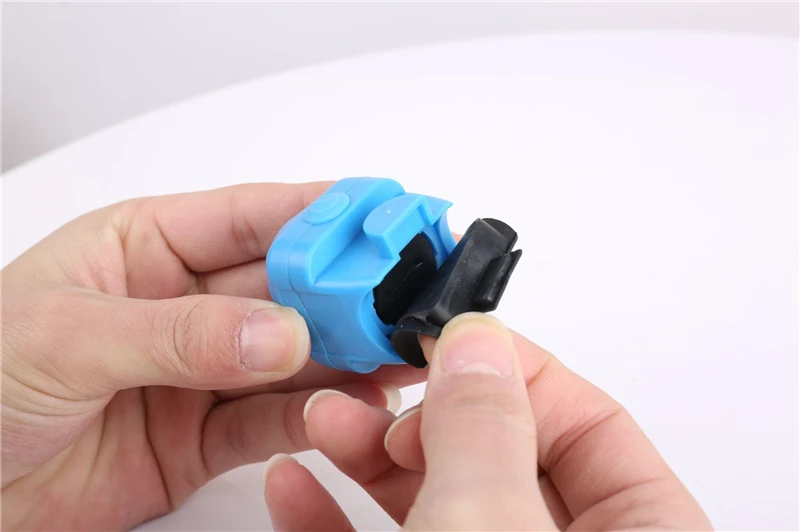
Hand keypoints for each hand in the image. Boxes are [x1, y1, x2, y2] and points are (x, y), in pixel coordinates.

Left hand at [1, 183, 423, 529]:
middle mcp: (185, 304)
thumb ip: (175, 333)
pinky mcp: (205, 436)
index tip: (382, 217)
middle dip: (347, 290)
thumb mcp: (63, 336)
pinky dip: (315, 415)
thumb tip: (277, 332)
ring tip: (394, 352)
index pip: (251, 217)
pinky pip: (272, 420)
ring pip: (292, 354)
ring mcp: (200, 371)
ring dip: (345, 354)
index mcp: (147, 245)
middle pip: (286, 286)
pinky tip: (349, 407)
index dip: (321, 215)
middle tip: (398, 297)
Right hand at [264, 313, 712, 529]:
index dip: (513, 371)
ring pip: (433, 501)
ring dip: (365, 455)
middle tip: (369, 378)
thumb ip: (485, 429)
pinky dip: (334, 517)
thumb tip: (475, 340)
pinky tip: (295, 486)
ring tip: (318, 418)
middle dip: (418, 412)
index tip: (443, 340)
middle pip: (495, 456)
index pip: (588, 424)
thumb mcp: (488, 528)